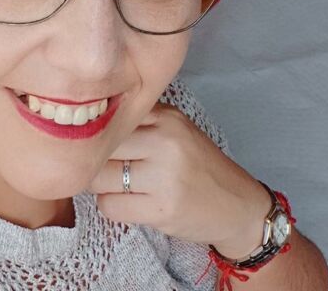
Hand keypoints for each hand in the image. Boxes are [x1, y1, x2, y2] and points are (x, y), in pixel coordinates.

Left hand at [87, 102, 271, 258]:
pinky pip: (110, 207)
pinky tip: (128, 203)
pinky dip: (111, 206)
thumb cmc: (198, 165)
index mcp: (166, 117)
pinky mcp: (161, 210)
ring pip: (100, 178)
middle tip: (103, 166)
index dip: (96, 132)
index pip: (111, 117)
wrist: (237, 206)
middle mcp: (165, 142)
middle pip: (102, 147)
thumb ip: (140, 121)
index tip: (92, 141)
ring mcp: (164, 177)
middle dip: (95, 160)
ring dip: (101, 186)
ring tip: (117, 185)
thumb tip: (90, 120)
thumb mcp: (176, 129)